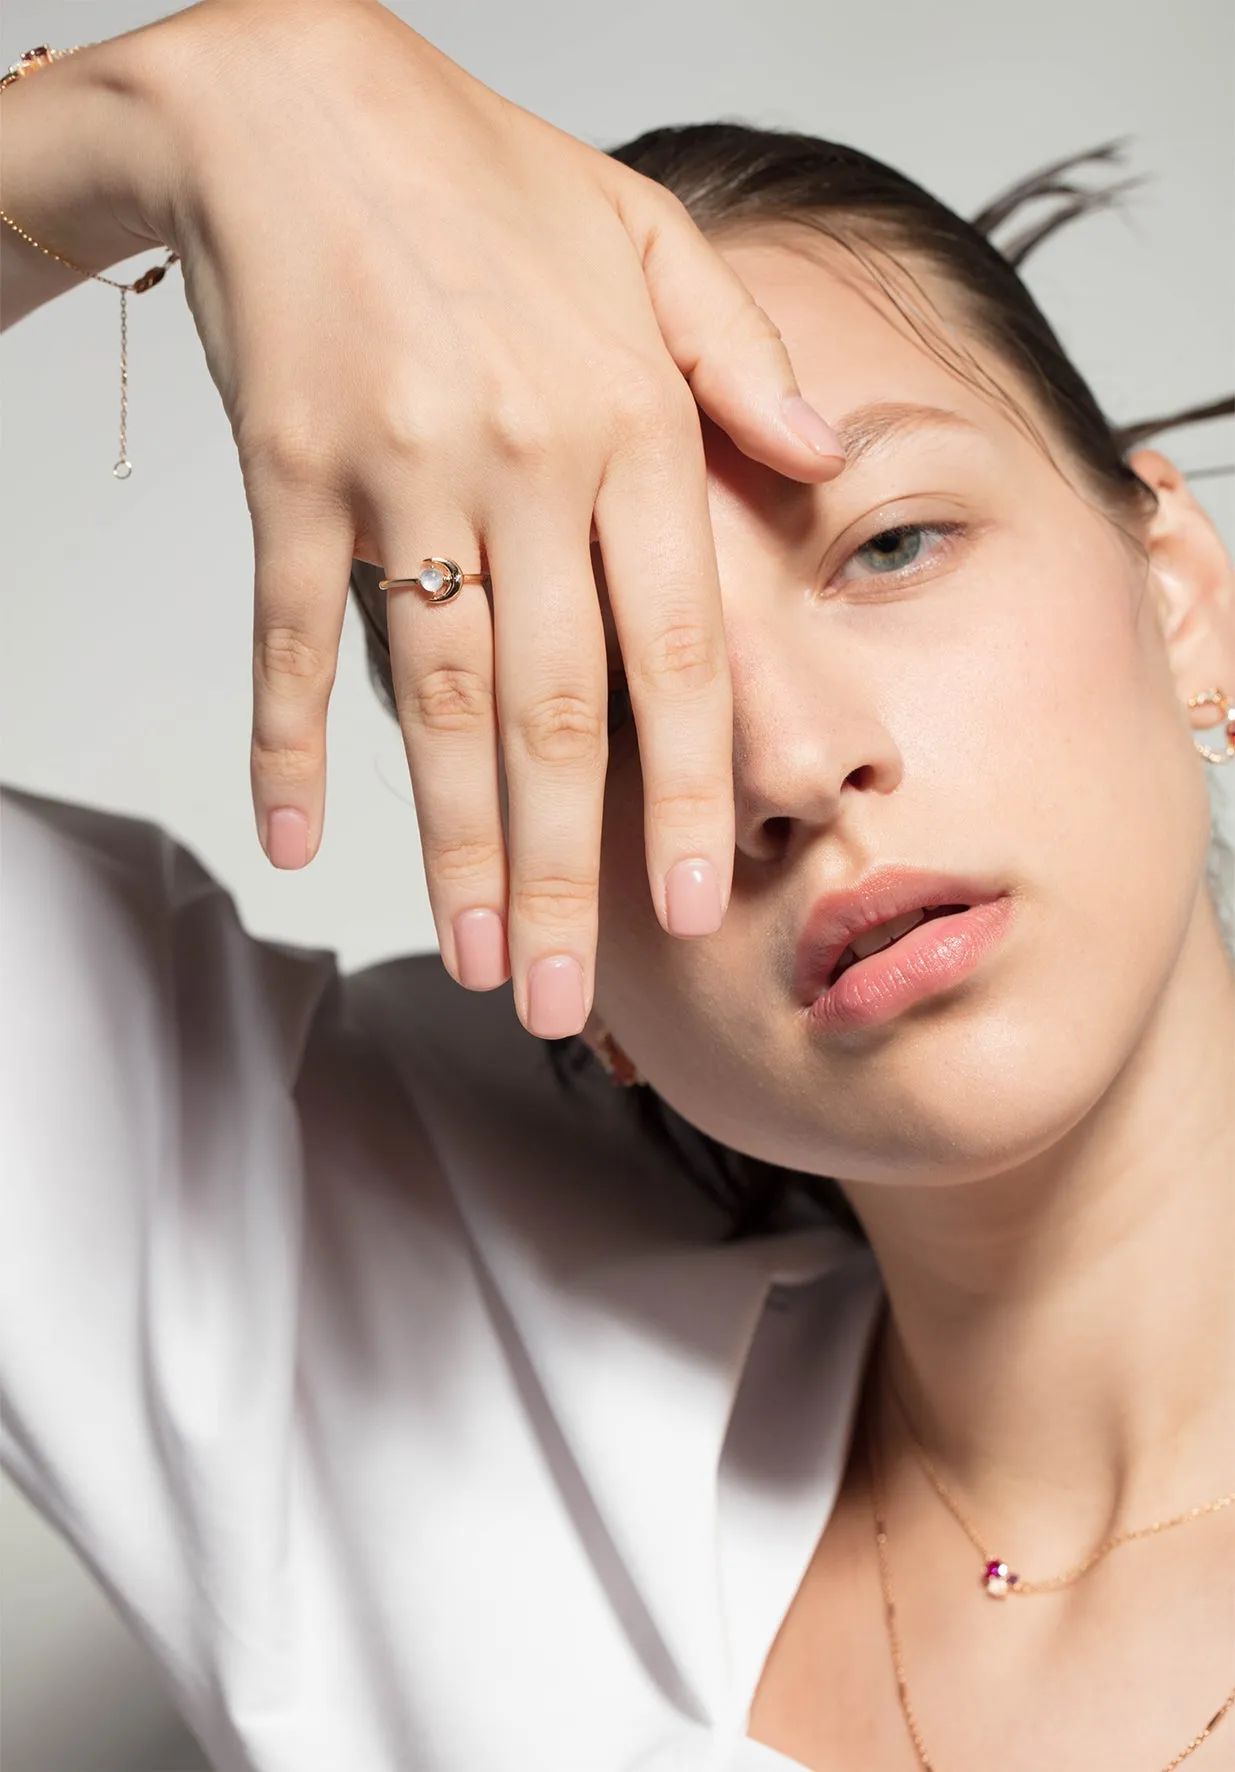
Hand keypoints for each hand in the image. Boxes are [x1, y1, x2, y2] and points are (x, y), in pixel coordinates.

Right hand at [105, 0, 846, 1035]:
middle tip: (570, 1001)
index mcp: (631, 424)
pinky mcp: (289, 468)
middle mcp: (527, 463)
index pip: (681, 643)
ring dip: (454, 842)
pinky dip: (288, 735)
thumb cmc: (481, 176)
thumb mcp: (648, 238)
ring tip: (479, 958)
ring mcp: (404, 469)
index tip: (689, 902)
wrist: (298, 97)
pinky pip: (290, 627)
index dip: (687, 786)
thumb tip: (830, 465)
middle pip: (556, 708)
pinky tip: (297, 837)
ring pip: (436, 694)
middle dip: (568, 869)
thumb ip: (744, 364)